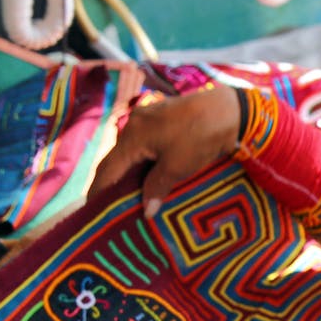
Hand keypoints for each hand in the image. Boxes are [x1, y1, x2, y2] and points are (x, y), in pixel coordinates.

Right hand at [92, 84, 242, 217]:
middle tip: (108, 207)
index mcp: (132, 136)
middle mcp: (133, 125)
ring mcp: (146, 119)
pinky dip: (141, 162)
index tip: (92, 211)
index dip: (98, 192)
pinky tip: (145, 176)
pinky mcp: (160, 119)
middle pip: (115, 160)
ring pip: (129, 153)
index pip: (107, 170)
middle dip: (110, 184)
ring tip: (127, 196)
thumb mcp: (177, 167)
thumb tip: (146, 211)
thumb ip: (157, 187)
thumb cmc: (200, 137)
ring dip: (127, 174)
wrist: (229, 109)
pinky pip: (142, 145)